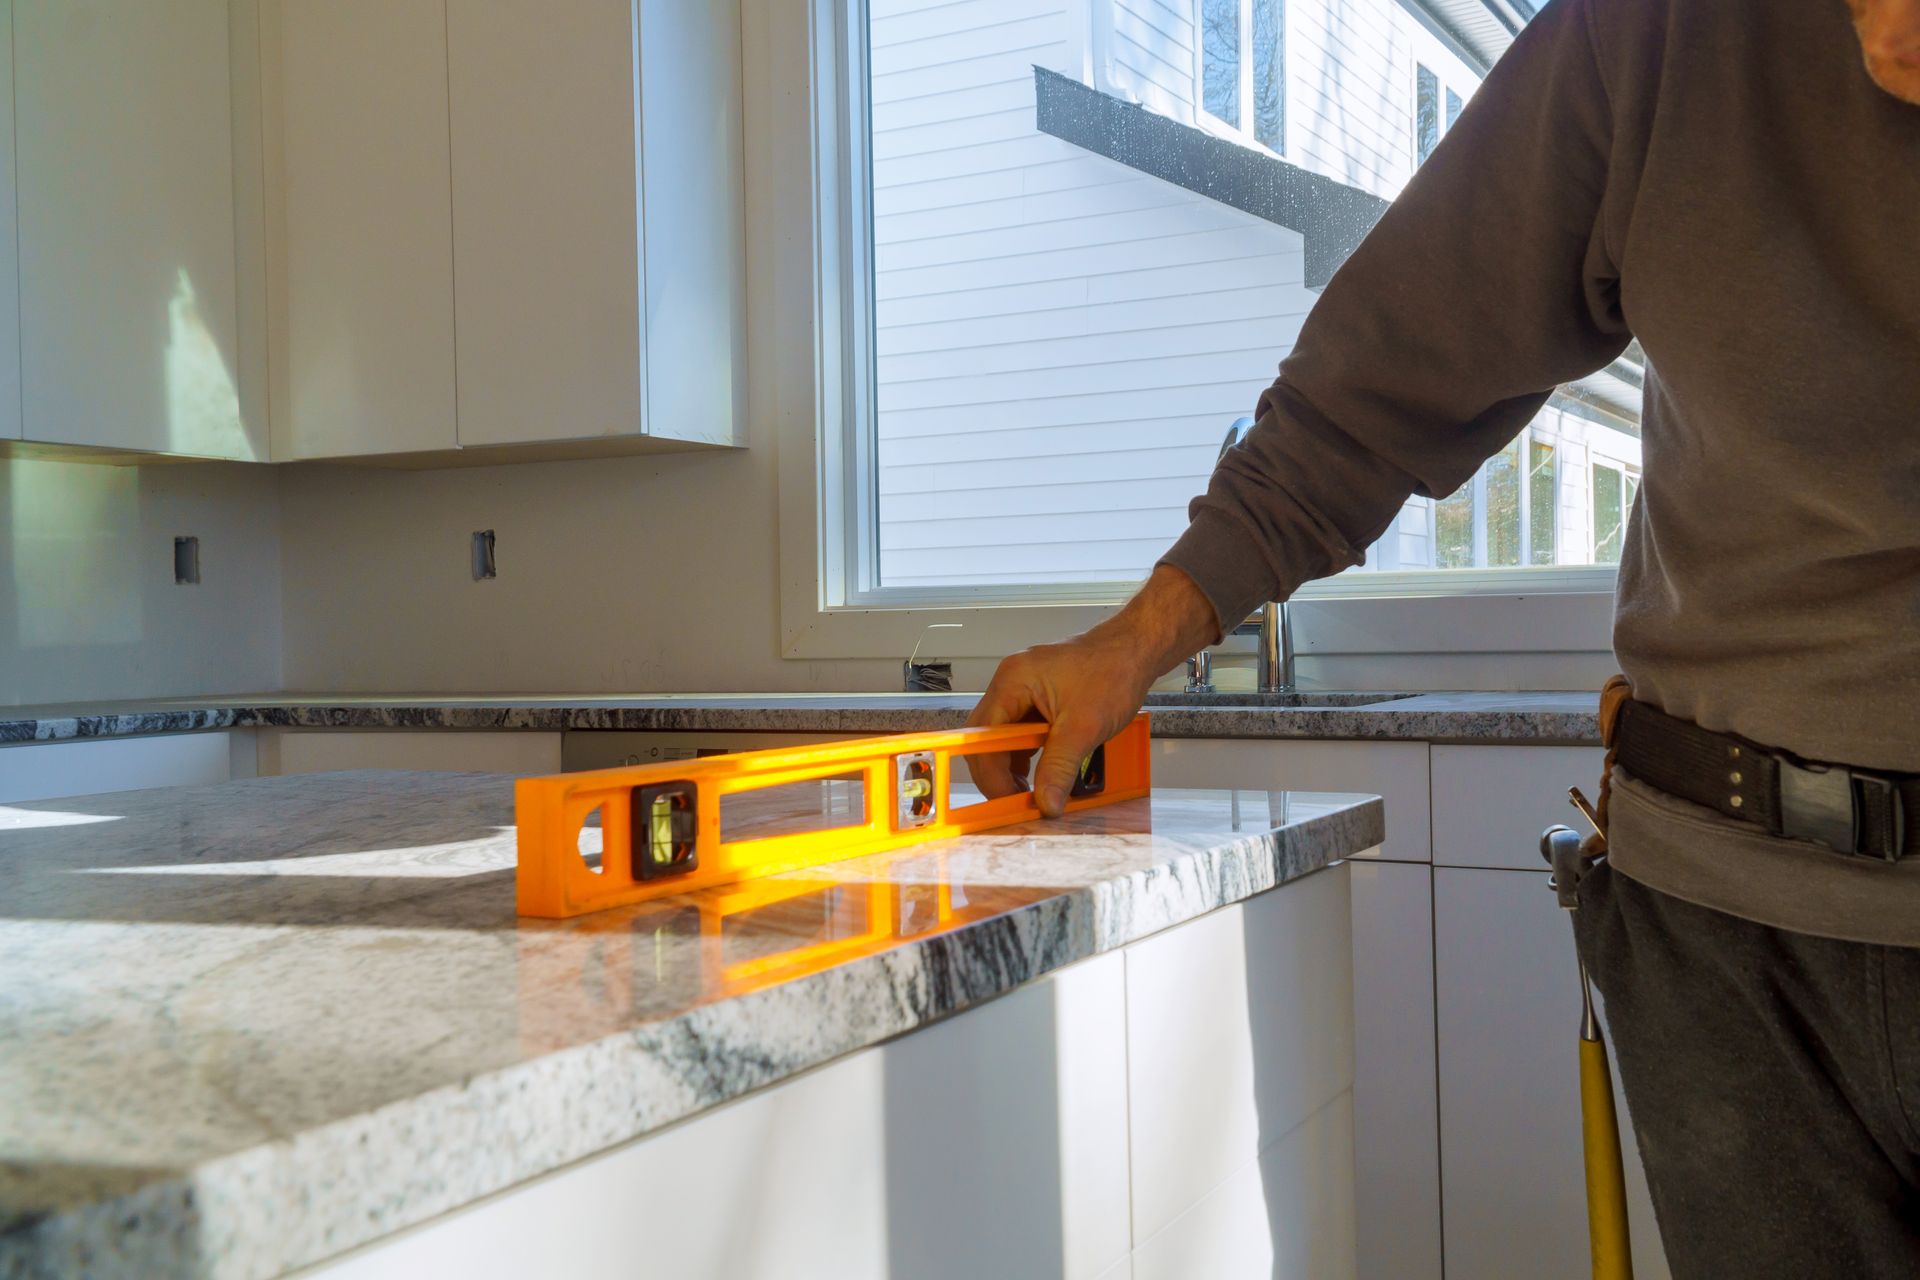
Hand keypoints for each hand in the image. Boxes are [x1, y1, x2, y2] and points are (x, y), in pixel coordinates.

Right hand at [966, 565, 1220, 816]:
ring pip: (1003, 738)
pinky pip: (1022, 732)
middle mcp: (1011, 684)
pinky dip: (1031, 755)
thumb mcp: (1084, 727)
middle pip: (986, 738)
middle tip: (1019, 801)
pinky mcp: (1038, 699)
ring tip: (1035, 790)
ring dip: (1015, 766)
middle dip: (1000, 773)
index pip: (982, 737)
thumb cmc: (1113, 669)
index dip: (992, 774)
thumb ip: (1060, 768)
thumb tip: (1046, 802)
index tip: (1008, 801)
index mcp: (1012, 682)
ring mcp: (1024, 690)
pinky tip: (1046, 771)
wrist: (1135, 650)